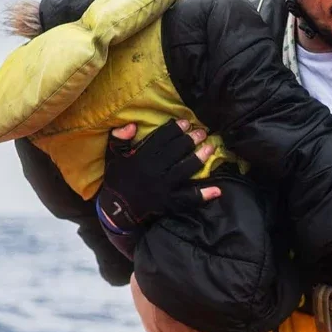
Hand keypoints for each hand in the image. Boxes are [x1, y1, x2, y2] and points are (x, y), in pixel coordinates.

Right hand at [94, 119, 221, 234]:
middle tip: (202, 132)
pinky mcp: (169, 202)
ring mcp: (163, 187)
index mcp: (140, 158)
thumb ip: (121, 140)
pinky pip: (188, 198)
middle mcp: (153, 171)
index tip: (186, 122)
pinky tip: (217, 190)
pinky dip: (203, 195)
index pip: (160, 139)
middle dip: (190, 140)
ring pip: (184, 170)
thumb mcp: (114, 157)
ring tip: (210, 148)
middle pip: (175, 152)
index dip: (174, 130)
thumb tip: (132, 124)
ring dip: (198, 158)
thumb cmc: (117, 180)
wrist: (115, 209)